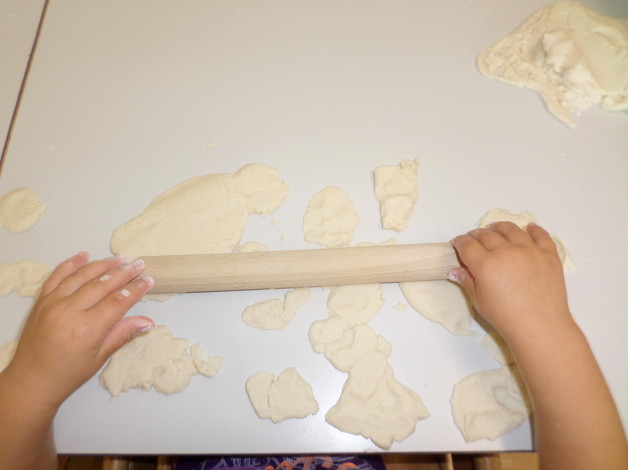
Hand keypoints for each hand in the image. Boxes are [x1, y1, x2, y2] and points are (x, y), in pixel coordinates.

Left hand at [2, 252, 153, 410]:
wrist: (31, 381)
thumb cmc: (67, 374)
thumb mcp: (100, 357)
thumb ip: (123, 334)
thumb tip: (147, 321)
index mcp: (87, 329)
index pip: (118, 302)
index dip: (135, 290)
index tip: (148, 281)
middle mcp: (69, 312)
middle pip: (102, 285)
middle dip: (123, 273)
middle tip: (138, 264)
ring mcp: (53, 304)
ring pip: (82, 276)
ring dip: (102, 265)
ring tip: (119, 259)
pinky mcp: (41, 301)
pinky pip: (57, 276)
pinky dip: (70, 264)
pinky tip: (84, 255)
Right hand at [449, 222, 571, 344]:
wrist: (540, 326)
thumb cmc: (505, 317)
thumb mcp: (480, 301)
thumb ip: (467, 281)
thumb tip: (455, 270)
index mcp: (485, 264)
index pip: (467, 245)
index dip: (460, 242)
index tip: (458, 243)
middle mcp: (506, 252)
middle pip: (487, 235)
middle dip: (477, 235)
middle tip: (474, 238)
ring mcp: (529, 251)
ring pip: (512, 230)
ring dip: (500, 227)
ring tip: (496, 228)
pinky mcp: (548, 255)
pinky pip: (541, 236)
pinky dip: (534, 230)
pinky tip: (530, 228)